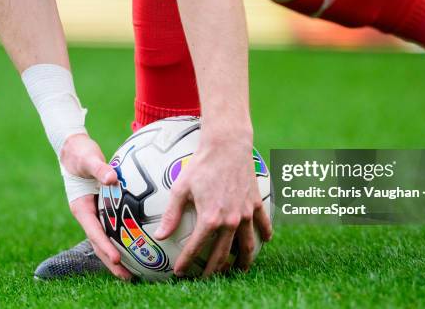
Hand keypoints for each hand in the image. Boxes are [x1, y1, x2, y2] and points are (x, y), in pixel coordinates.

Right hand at [61, 134, 132, 280]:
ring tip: (132, 273)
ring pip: (105, 240)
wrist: (74, 149)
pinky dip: (121, 241)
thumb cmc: (81, 154)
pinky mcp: (102, 210)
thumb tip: (112, 177)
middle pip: (99, 244)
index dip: (105, 246)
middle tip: (127, 277)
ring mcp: (94, 214)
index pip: (94, 232)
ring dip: (116, 257)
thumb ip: (100, 169)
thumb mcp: (89, 159)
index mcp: (81, 207)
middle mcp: (87, 214)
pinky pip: (112, 229)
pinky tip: (135, 248)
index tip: (116, 258)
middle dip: (111, 262)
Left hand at [154, 137, 272, 276]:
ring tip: (239, 271)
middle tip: (207, 279)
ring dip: (243, 262)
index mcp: (210, 218)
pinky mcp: (255, 204)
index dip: (187, 262)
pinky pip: (263, 224)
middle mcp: (230, 220)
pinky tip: (264, 241)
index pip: (197, 248)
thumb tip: (160, 235)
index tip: (180, 272)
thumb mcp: (181, 188)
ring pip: (246, 245)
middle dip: (214, 270)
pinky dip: (264, 234)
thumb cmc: (201, 164)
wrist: (227, 145)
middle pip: (223, 254)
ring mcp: (245, 213)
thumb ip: (172, 214)